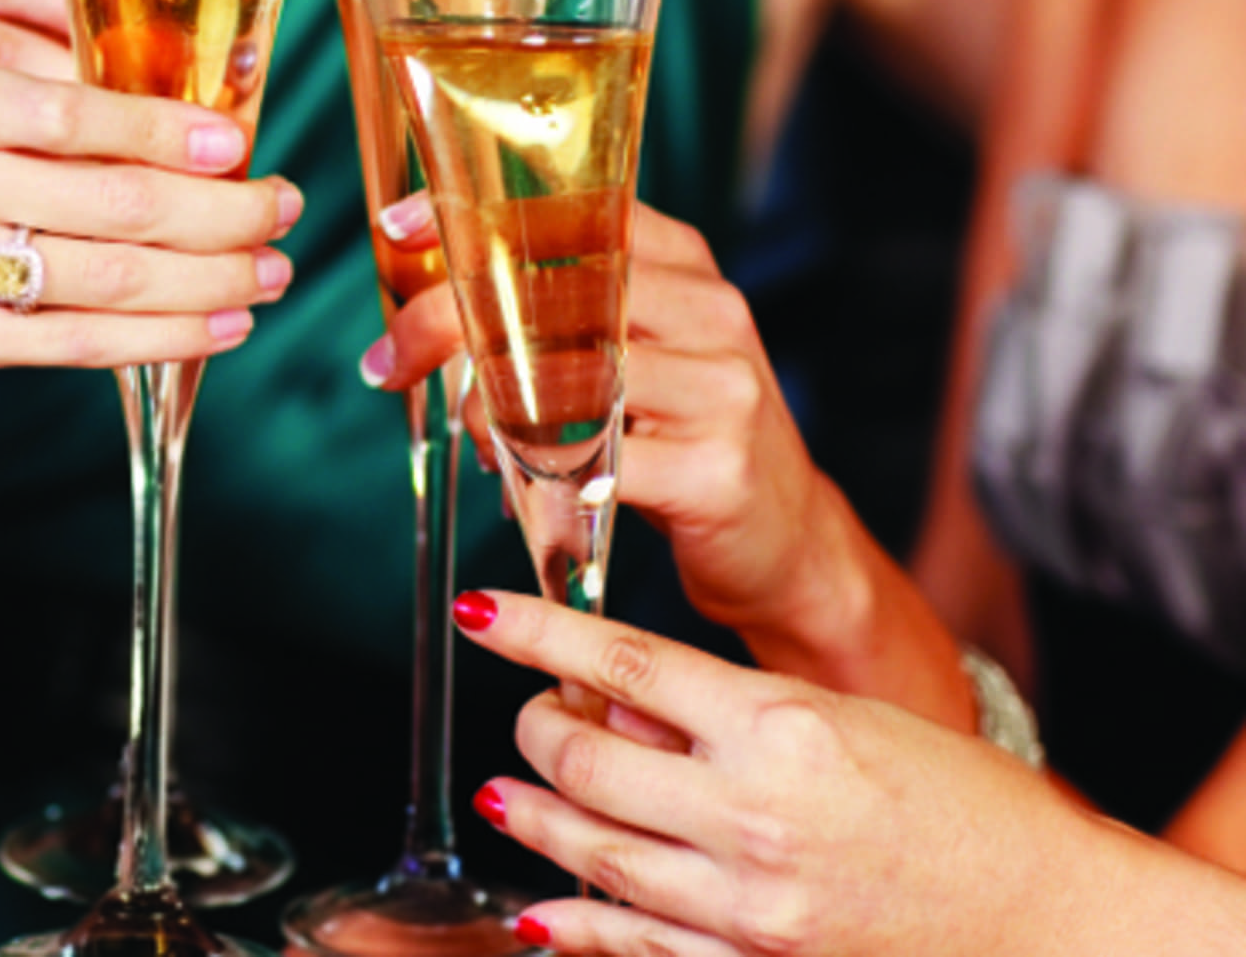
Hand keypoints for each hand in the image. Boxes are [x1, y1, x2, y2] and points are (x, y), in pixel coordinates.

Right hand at [0, 59, 300, 423]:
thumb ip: (30, 119)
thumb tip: (182, 135)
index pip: (85, 111)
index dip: (179, 132)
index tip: (244, 144)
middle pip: (121, 198)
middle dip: (226, 210)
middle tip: (285, 208)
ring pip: (114, 275)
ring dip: (214, 279)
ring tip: (272, 273)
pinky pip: (79, 342)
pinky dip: (163, 338)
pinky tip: (220, 328)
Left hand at [367, 198, 834, 640]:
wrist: (789, 543)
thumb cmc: (687, 439)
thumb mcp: (644, 353)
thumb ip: (570, 315)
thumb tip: (441, 300)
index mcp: (688, 267)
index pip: (577, 212)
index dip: (479, 215)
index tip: (402, 226)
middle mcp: (710, 313)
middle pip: (556, 290)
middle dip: (451, 317)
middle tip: (391, 355)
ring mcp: (720, 390)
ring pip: (566, 375)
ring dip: (481, 404)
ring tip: (458, 424)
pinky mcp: (716, 471)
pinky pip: (594, 465)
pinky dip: (532, 474)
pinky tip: (511, 483)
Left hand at [455, 590, 1082, 956]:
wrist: (1048, 916)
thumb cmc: (961, 799)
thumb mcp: (842, 715)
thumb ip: (730, 707)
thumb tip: (625, 693)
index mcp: (778, 725)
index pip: (623, 659)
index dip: (538, 629)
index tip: (483, 608)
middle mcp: (751, 812)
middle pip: (591, 757)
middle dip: (535, 724)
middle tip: (521, 710)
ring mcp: (750, 905)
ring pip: (597, 853)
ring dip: (536, 816)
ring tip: (499, 791)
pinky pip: (638, 949)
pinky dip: (577, 928)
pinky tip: (536, 911)